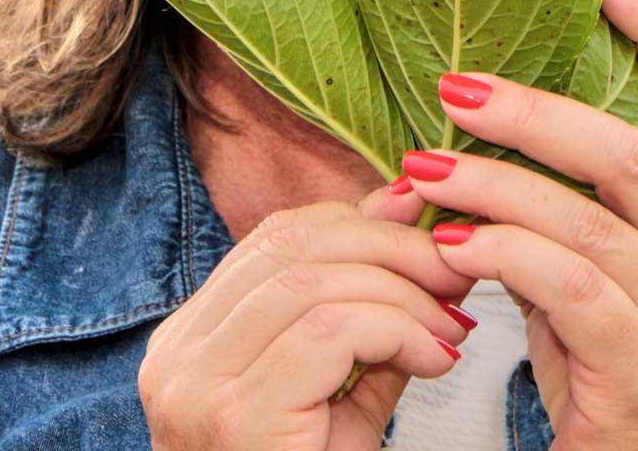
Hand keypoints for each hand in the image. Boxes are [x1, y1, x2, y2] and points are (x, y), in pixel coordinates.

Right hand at [139, 179, 478, 450]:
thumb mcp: (343, 399)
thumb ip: (373, 319)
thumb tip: (420, 221)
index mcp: (192, 342)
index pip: (278, 239)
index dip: (361, 224)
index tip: (431, 235)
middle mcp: (177, 355)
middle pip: (293, 246)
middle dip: (391, 248)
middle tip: (459, 273)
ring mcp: (194, 385)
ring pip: (312, 280)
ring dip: (403, 292)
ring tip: (453, 327)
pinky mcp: (232, 415)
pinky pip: (326, 331)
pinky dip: (396, 330)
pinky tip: (434, 360)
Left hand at [395, 0, 637, 449]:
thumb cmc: (604, 361)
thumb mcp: (592, 264)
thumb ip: (561, 197)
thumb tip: (468, 115)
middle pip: (633, 153)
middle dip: (537, 109)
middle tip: (454, 86)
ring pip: (589, 220)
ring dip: (492, 184)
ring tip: (419, 170)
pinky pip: (568, 288)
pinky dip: (502, 255)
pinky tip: (449, 246)